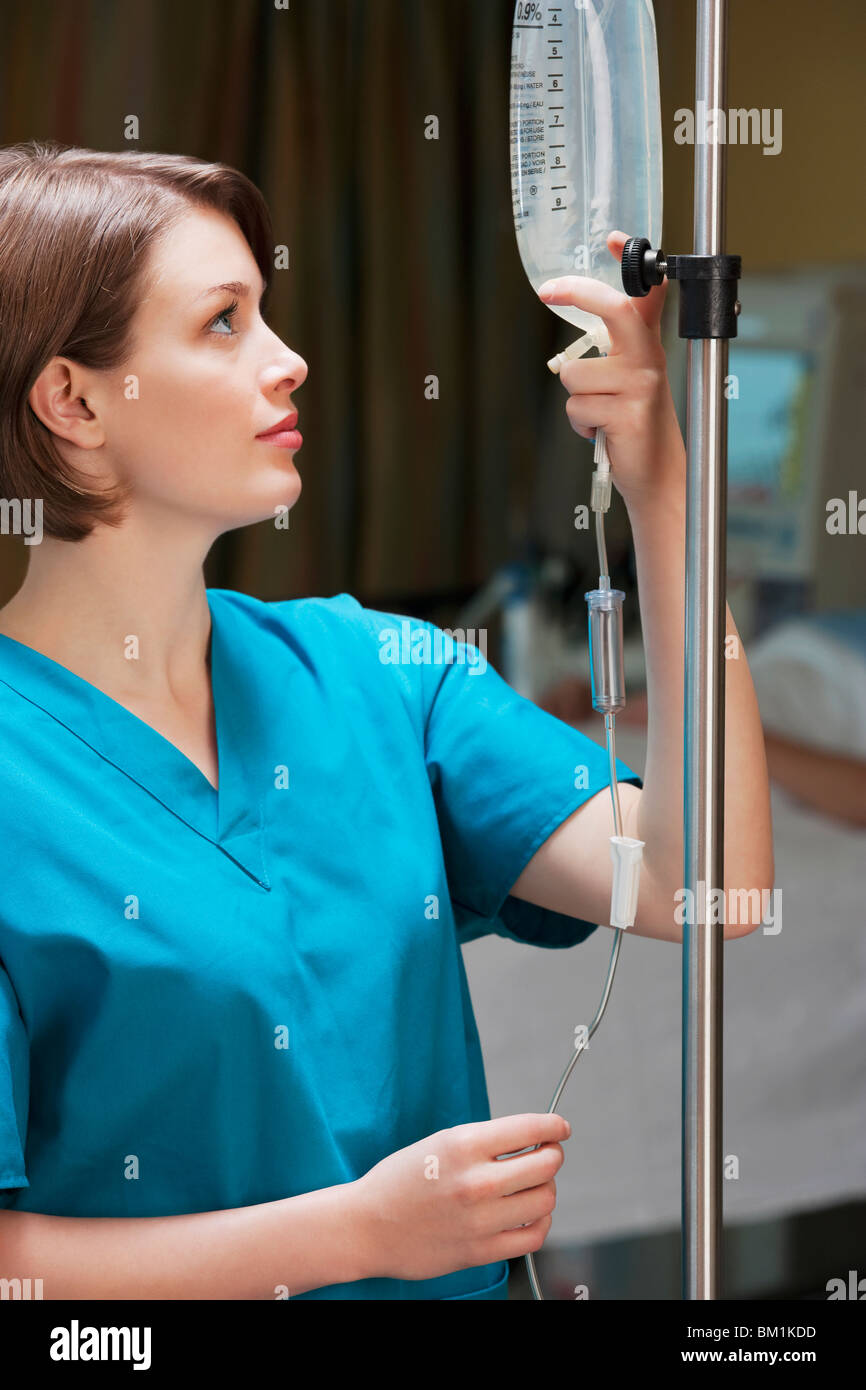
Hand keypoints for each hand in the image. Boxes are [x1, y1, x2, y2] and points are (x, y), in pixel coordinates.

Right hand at [353, 1112, 569, 1282]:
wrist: (366, 1226)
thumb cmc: (401, 1180)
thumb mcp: (439, 1142)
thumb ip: (485, 1141)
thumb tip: (531, 1139)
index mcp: (463, 1145)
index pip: (530, 1128)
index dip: (553, 1125)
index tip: (560, 1127)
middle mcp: (476, 1181)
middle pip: (545, 1164)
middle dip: (552, 1155)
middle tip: (546, 1153)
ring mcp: (480, 1219)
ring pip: (545, 1200)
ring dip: (546, 1188)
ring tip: (532, 1185)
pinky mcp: (481, 1251)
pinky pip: (534, 1236)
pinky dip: (540, 1222)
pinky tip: (527, 1213)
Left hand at [539, 230, 684, 510]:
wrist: (657, 475)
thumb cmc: (636, 428)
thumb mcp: (630, 380)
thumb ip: (614, 352)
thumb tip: (574, 339)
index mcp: (648, 346)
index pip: (645, 295)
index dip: (632, 263)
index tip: (612, 240)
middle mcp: (649, 359)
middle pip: (615, 311)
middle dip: (581, 295)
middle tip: (549, 291)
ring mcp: (641, 386)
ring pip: (576, 374)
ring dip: (577, 400)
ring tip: (601, 415)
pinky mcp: (629, 414)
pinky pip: (578, 408)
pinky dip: (581, 424)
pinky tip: (603, 432)